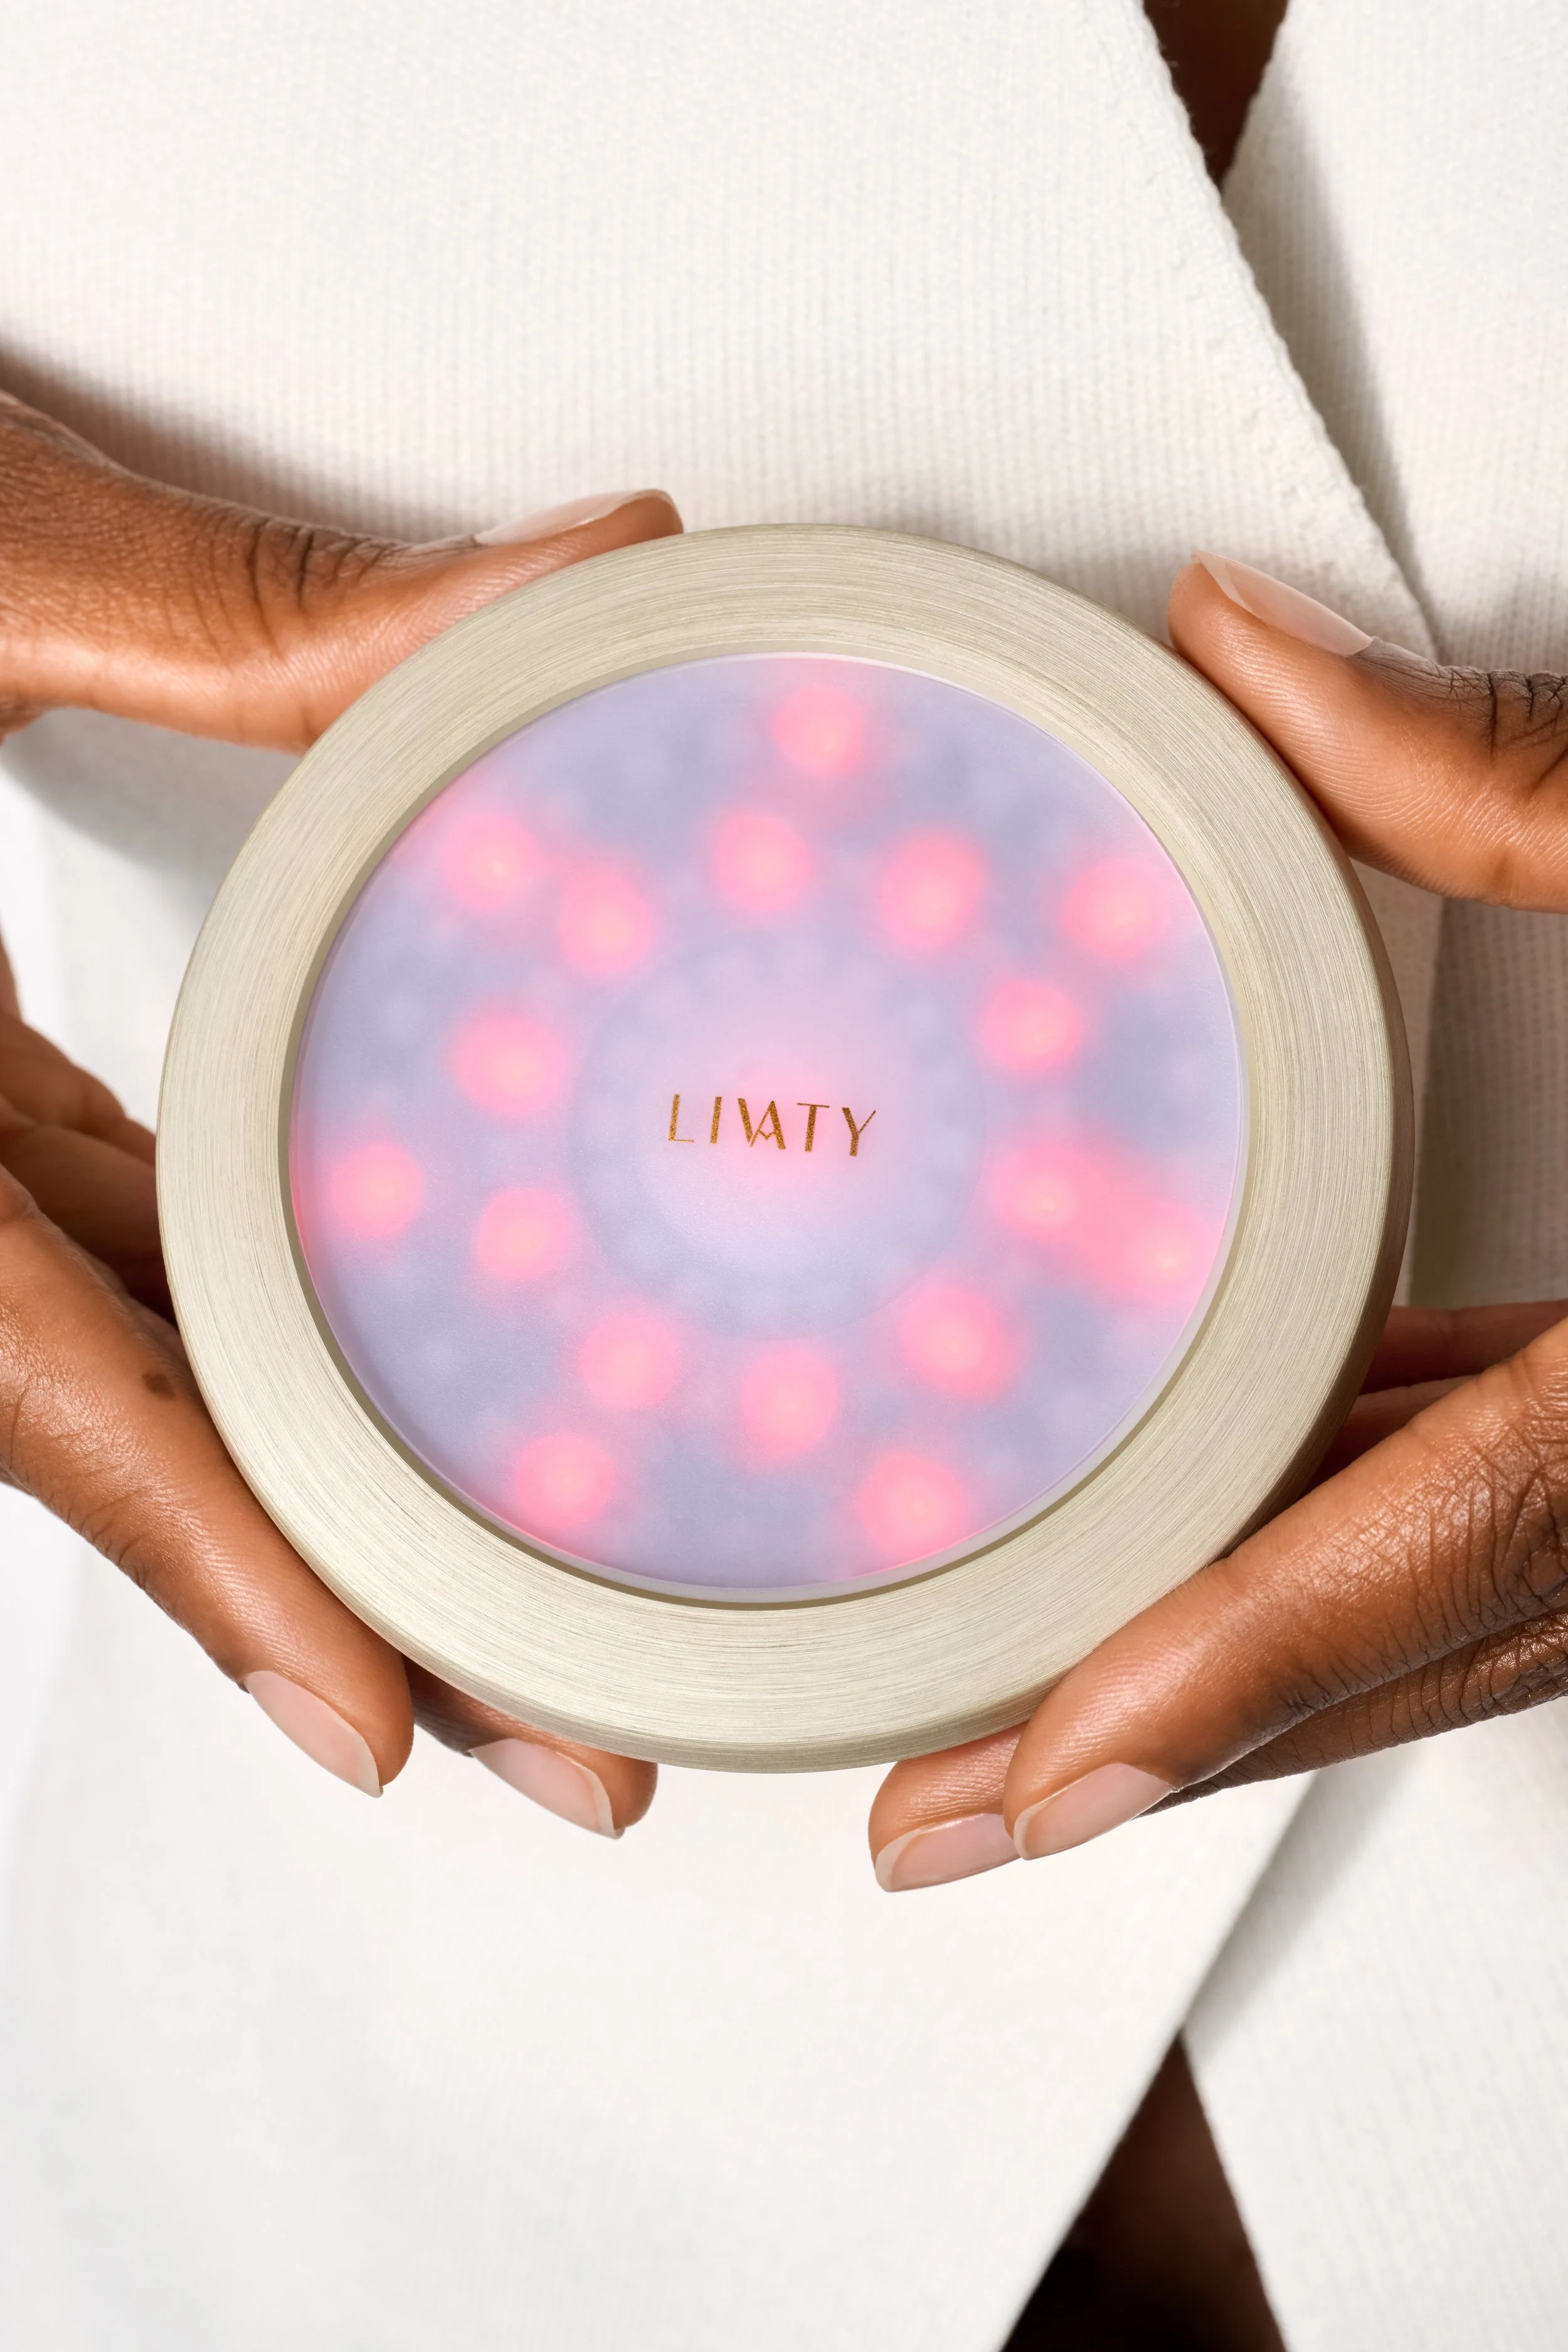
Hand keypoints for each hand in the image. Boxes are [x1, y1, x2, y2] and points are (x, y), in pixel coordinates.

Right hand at [0, 385, 680, 1827]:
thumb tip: (596, 573)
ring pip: (97, 1358)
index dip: (207, 1552)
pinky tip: (366, 1391)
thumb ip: (270, 618)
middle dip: (321, 1589)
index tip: (371, 1718)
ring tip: (510, 1604)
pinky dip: (216, 1335)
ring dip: (289, 1486)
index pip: (30, 1367)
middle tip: (561, 1731)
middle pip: (104, 1420)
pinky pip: (74, 1255)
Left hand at [870, 554, 1567, 1889]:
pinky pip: (1517, 1529)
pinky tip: (1246, 1519)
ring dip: (1253, 1675)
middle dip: (1179, 1744)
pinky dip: (1369, 1543)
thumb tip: (1243, 654)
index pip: (1461, 1537)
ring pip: (1465, 1621)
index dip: (1243, 1673)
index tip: (1049, 1778)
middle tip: (953, 1806)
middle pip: (1420, 1646)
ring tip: (1038, 1713)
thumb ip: (1513, 781)